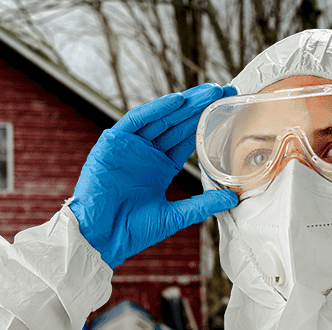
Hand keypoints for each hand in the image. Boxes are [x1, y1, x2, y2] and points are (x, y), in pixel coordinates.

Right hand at [70, 83, 240, 267]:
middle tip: (224, 90)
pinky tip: (176, 100)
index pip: (186, 138)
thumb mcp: (174, 216)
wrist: (100, 238)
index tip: (226, 108)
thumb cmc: (131, 230)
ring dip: (183, 103)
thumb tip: (231, 198)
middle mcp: (146, 153)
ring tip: (208, 91)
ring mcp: (129, 147)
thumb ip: (201, 205)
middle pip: (176, 123)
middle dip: (200, 107)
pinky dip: (154, 109)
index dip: (206, 123)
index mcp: (160, 167)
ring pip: (160, 118)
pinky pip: (135, 121)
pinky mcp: (112, 144)